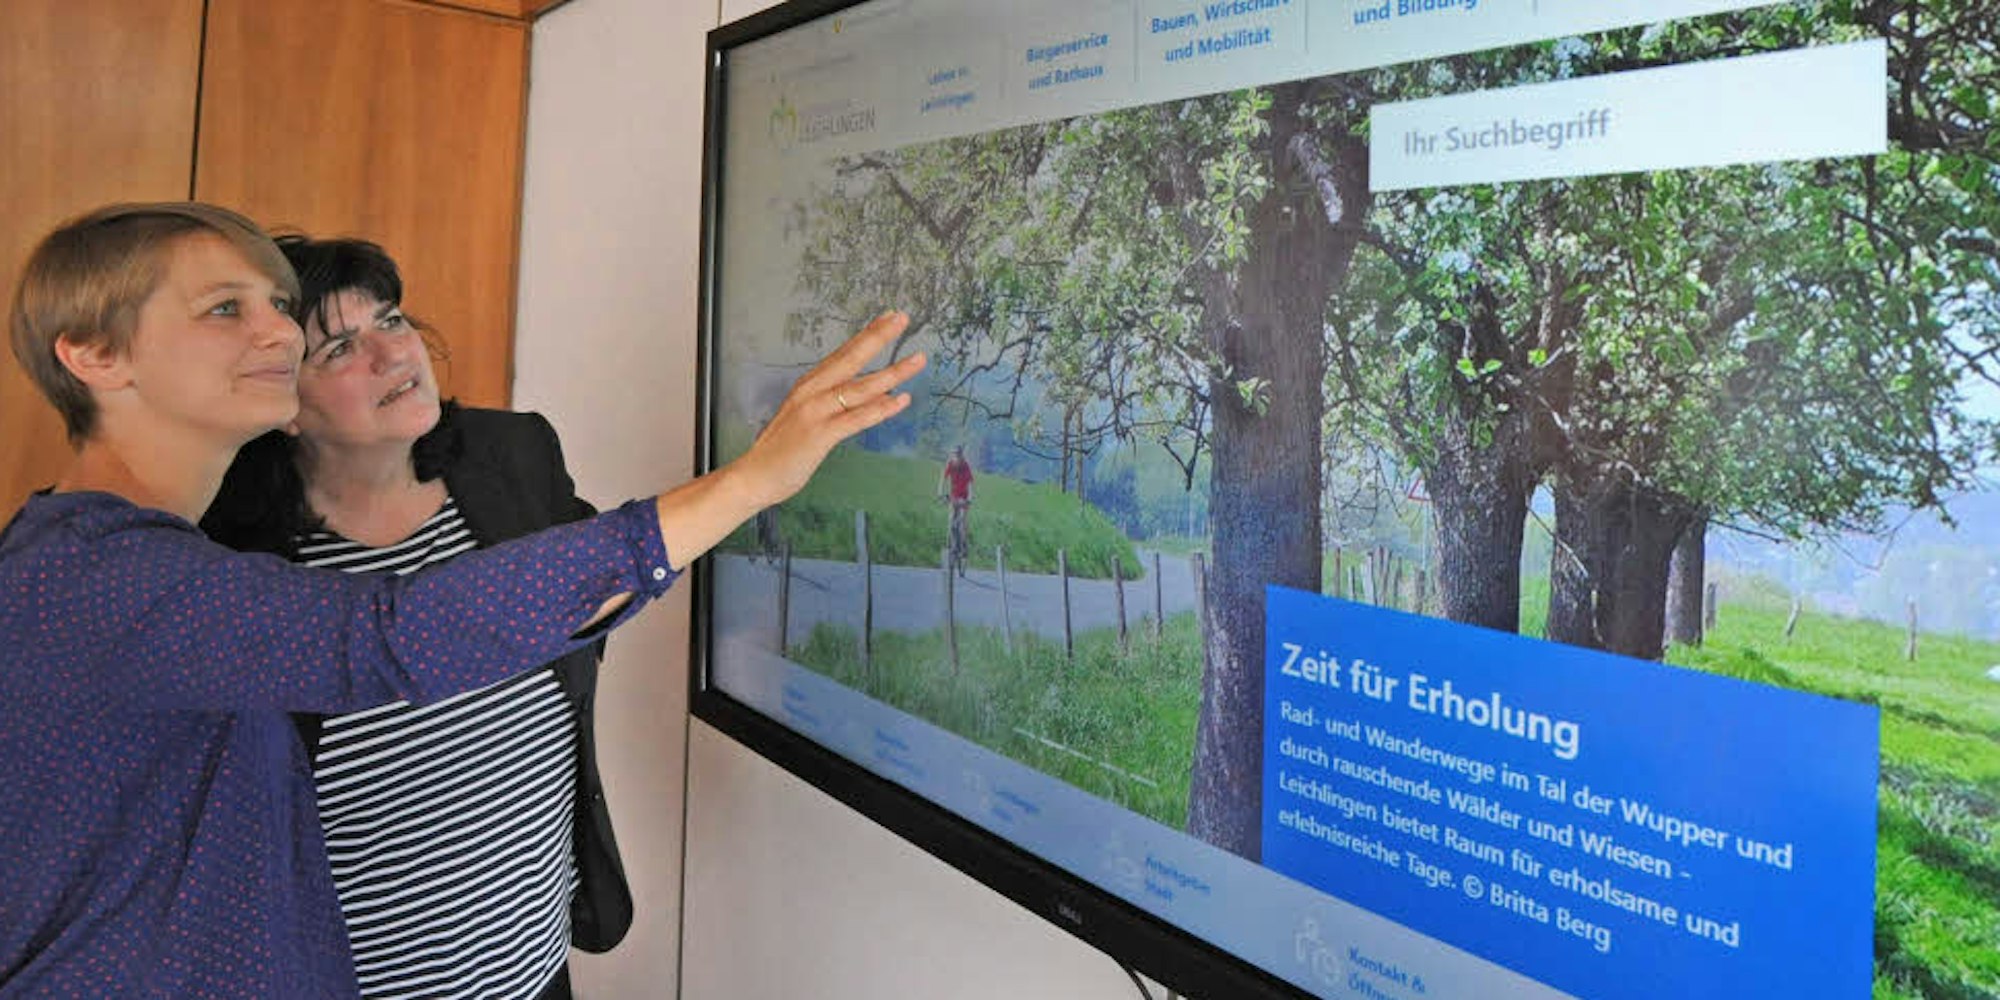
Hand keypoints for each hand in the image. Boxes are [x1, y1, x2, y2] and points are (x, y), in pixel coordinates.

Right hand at [728, 312, 925, 508]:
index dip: (867, 334)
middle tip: (902, 318)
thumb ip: (835, 404)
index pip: (843, 353)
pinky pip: (856, 418)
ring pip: (860, 387)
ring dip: (892, 372)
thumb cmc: (781, 449)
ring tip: (917, 360)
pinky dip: (879, 409)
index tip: (889, 317)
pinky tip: (900, 400)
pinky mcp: (820, 434)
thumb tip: (871, 396)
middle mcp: (812, 391)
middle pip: (851, 358)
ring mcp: (816, 411)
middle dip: (879, 337)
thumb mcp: (808, 416)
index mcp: (810, 385)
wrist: (754, 475)